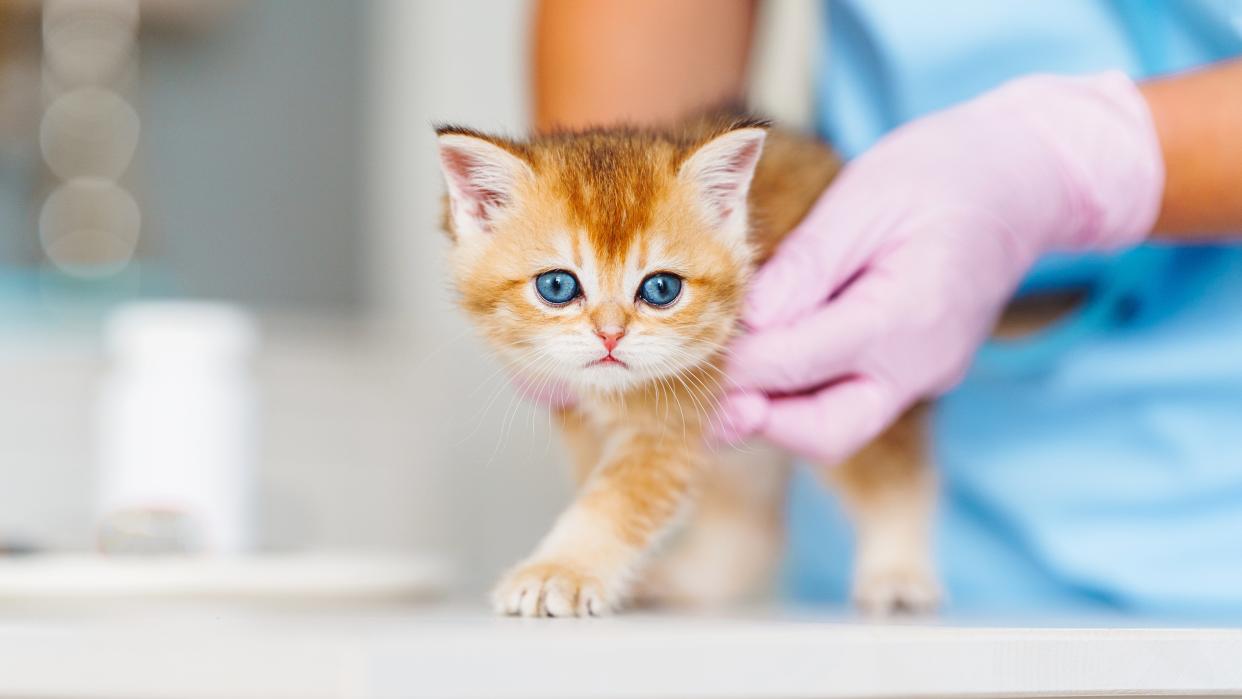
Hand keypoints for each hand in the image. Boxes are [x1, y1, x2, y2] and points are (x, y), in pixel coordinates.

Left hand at [718, 72, 1163, 463]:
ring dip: (779, 417)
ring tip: (725, 388)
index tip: (690, 351)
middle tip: (703, 400)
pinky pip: (855, 402)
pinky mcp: (922, 371)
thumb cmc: (944, 172)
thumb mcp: (864, 199)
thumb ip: (804, 267)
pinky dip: (807, 397)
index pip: (797, 362)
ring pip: (839, 427)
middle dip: (759, 423)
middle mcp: (921, 363)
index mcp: (904, 315)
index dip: (735, 364)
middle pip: (825, 432)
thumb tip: (744, 321)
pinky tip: (770, 368)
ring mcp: (928, 374)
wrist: (1028, 179)